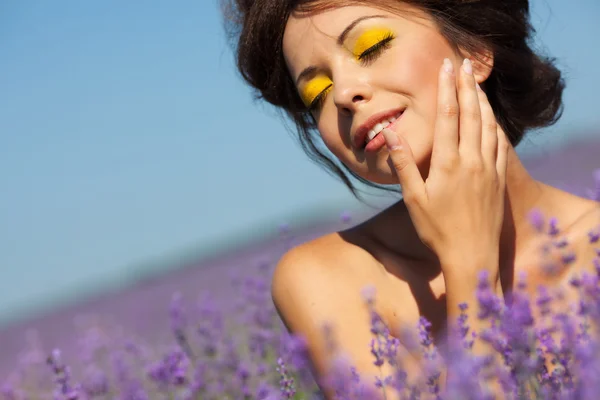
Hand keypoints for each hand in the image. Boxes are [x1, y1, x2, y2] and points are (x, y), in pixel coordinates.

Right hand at [382, 58, 508, 278]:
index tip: (446, 68)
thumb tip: (391, 133)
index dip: (447, 90)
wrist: (472, 256)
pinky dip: (496, 125)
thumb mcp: (414, 198)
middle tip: (465, 63)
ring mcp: (488, 168)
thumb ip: (404, 163)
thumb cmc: (437, 230)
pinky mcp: (498, 178)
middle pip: (471, 114)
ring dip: (483, 101)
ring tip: (477, 83)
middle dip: (467, 86)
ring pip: (489, 125)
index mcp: (448, 164)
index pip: (448, 117)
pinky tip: (492, 118)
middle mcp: (471, 160)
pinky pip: (500, 144)